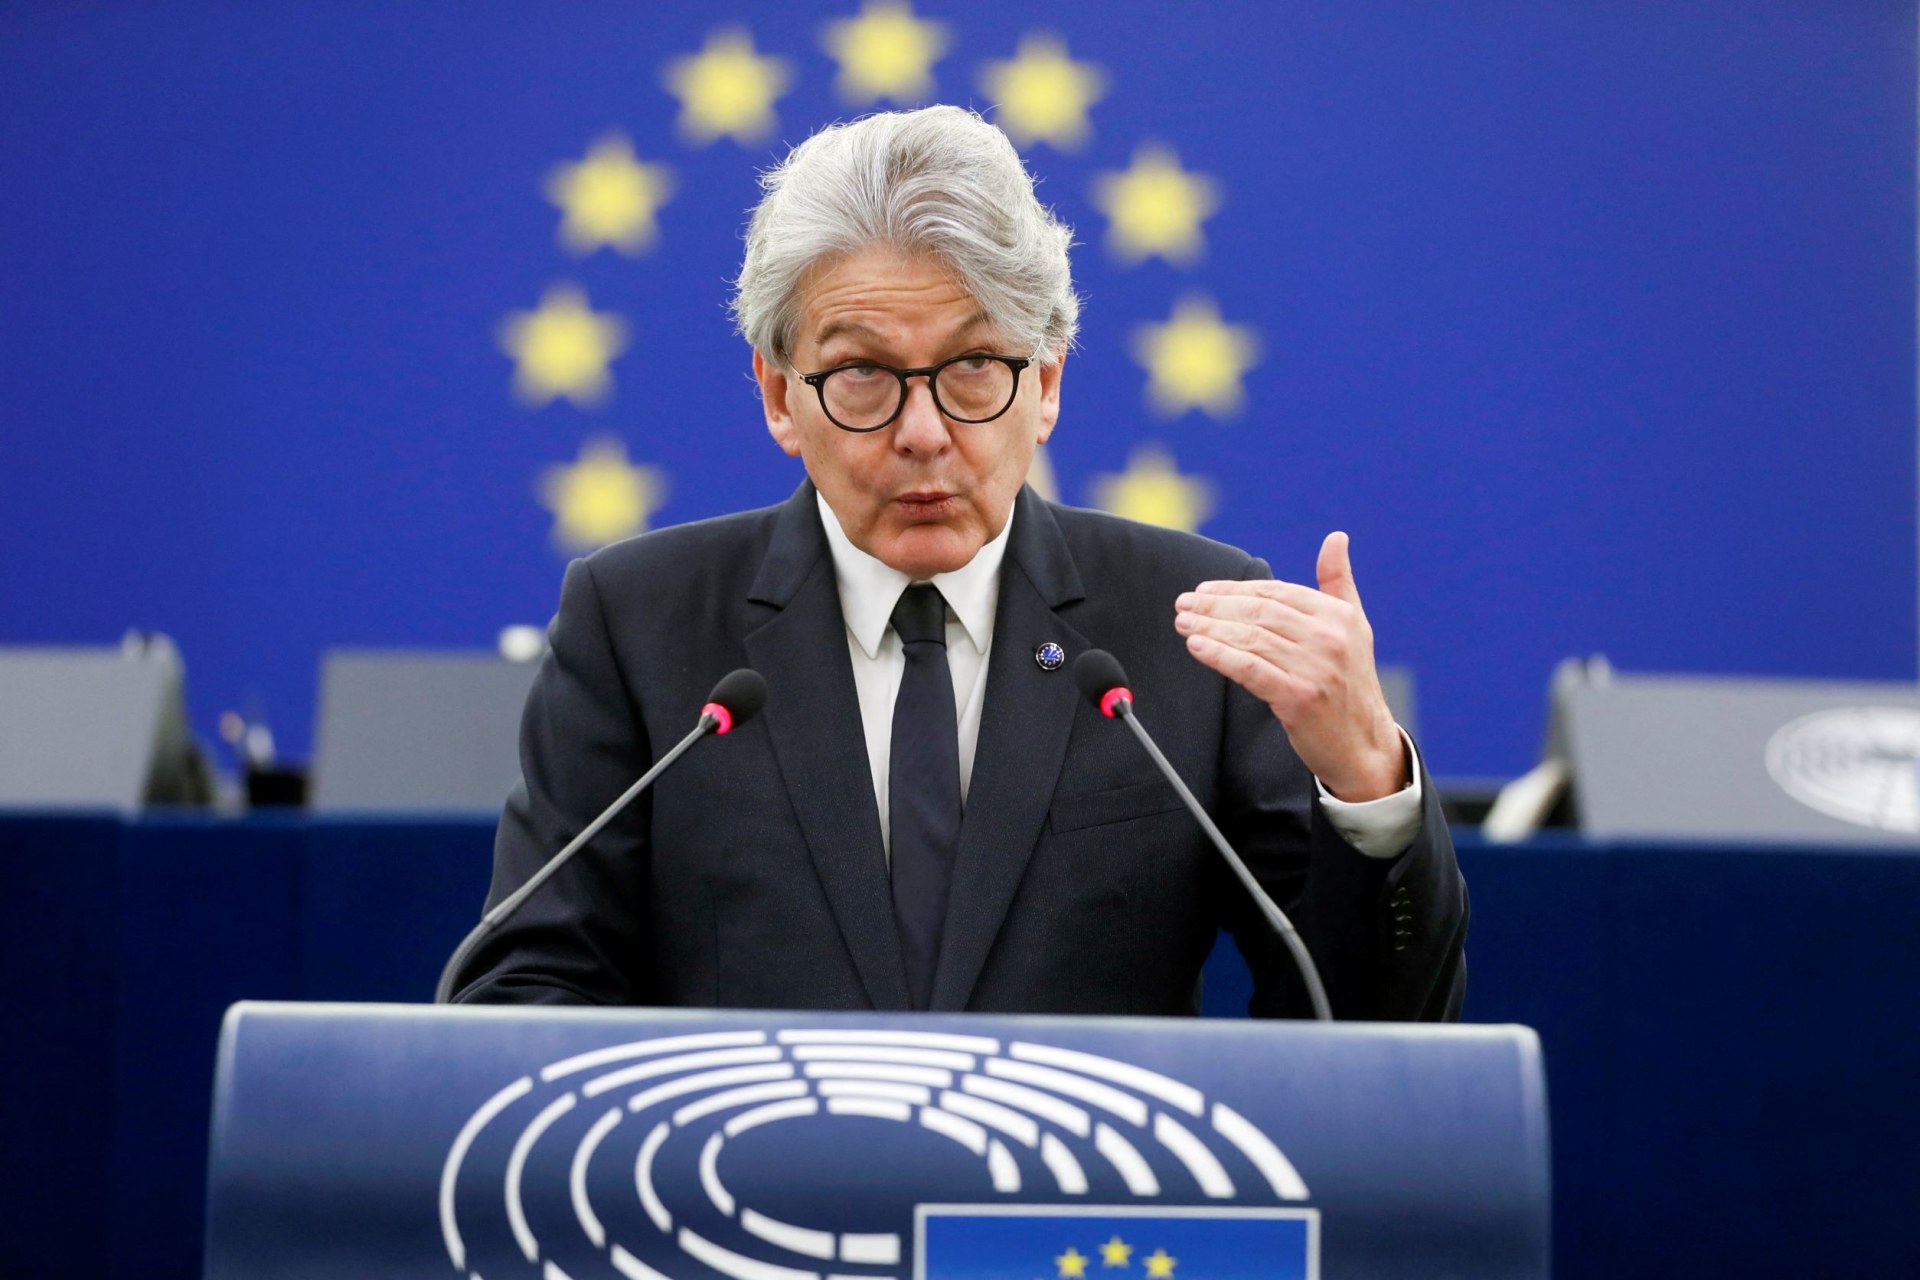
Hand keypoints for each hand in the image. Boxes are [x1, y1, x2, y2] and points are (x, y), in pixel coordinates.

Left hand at [1175, 531, 1406, 800]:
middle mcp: (1329, 638)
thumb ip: (1338, 582)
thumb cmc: (1350, 683)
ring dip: (1210, 628)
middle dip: (1215, 607)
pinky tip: (1197, 647)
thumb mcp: (1354, 627)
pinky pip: (1250, 669)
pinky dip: (1220, 656)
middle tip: (1183, 605)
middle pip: (1258, 613)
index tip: (1203, 591)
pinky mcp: (1298, 697)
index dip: (1234, 590)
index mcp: (1338, 615)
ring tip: (1183, 623)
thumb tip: (1336, 537)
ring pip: (1250, 638)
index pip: (1275, 593)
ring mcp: (1314, 668)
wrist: (1363, 744)